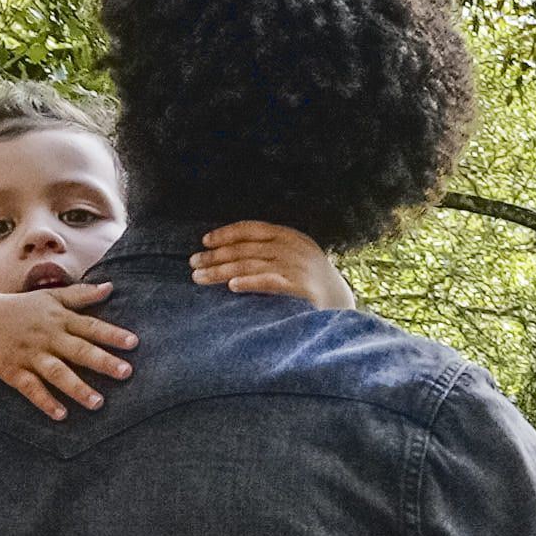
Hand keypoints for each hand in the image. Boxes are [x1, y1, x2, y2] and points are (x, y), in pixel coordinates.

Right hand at [0, 284, 133, 414]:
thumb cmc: (20, 308)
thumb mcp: (49, 298)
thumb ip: (81, 294)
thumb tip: (111, 287)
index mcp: (58, 319)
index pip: (90, 326)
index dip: (112, 334)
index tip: (134, 343)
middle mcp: (46, 336)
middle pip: (78, 350)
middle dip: (102, 361)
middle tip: (127, 372)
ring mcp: (29, 354)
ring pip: (56, 372)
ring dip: (77, 387)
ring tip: (98, 403)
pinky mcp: (12, 371)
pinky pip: (30, 388)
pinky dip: (45, 401)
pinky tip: (62, 415)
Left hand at [193, 218, 346, 306]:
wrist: (343, 306)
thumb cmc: (311, 285)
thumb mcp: (293, 259)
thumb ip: (269, 253)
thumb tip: (230, 255)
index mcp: (290, 236)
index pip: (252, 229)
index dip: (226, 233)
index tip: (204, 242)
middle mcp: (293, 248)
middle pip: (246, 248)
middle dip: (216, 255)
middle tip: (193, 263)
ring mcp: (298, 267)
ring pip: (251, 265)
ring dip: (221, 271)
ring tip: (200, 277)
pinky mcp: (301, 287)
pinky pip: (270, 282)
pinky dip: (250, 283)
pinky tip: (232, 286)